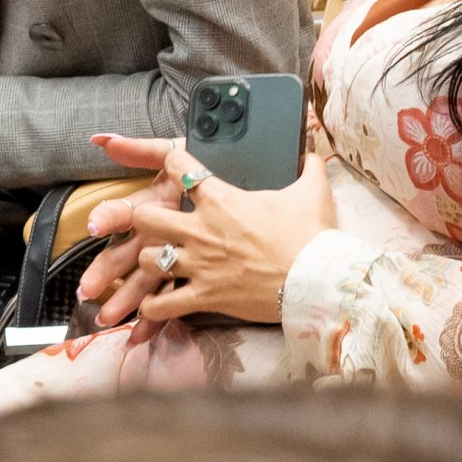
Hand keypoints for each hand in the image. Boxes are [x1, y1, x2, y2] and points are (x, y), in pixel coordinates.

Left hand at [76, 136, 333, 324]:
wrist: (316, 281)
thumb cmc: (312, 236)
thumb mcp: (313, 192)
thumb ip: (309, 168)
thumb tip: (314, 154)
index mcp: (222, 200)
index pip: (178, 166)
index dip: (172, 162)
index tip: (174, 166)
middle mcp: (202, 230)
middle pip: (145, 217)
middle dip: (145, 219)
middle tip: (157, 223)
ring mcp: (199, 265)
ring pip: (147, 260)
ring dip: (149, 261)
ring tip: (158, 263)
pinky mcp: (204, 297)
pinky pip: (161, 305)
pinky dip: (153, 306)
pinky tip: (155, 303)